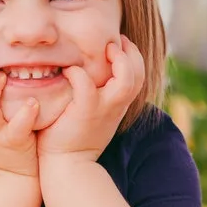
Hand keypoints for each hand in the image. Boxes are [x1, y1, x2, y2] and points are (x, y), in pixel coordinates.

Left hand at [37, 36, 145, 161]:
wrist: (67, 166)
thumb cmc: (72, 138)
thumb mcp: (92, 114)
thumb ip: (95, 95)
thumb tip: (86, 72)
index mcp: (118, 104)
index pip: (138, 75)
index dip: (132, 56)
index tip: (119, 43)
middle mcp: (116, 106)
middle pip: (139, 74)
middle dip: (131, 52)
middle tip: (115, 40)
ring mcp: (103, 109)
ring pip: (126, 80)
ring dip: (118, 60)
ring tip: (104, 49)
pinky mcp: (85, 112)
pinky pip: (86, 85)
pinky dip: (78, 73)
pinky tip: (68, 71)